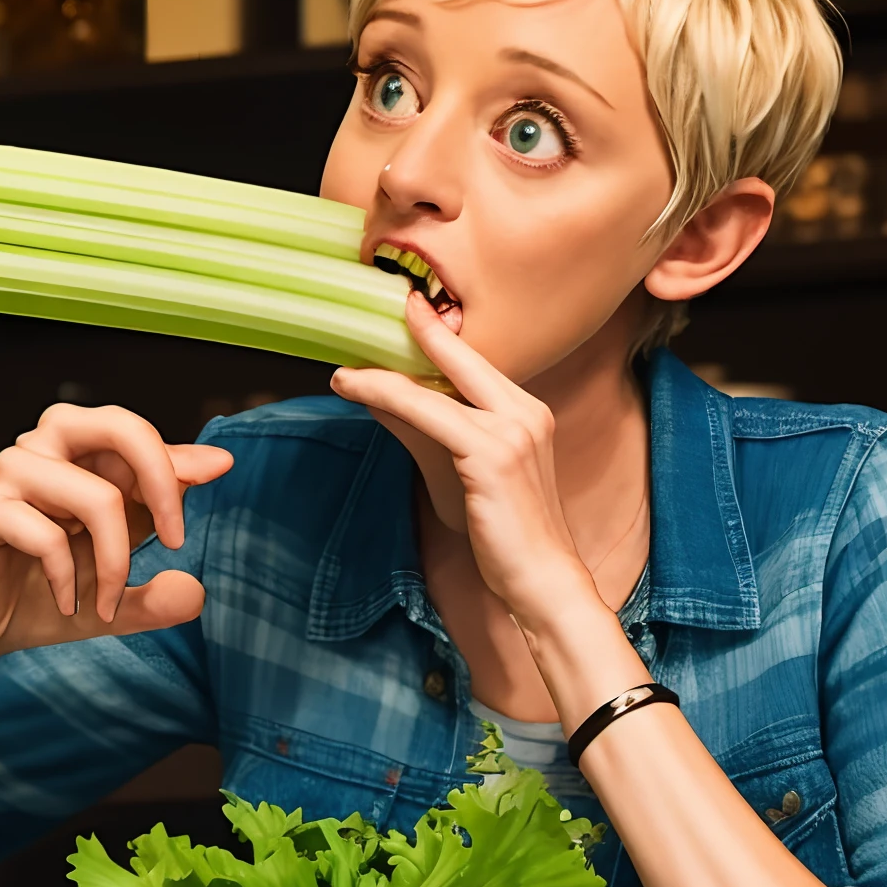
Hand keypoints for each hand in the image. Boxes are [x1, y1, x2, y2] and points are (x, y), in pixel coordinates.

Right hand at [0, 404, 232, 661]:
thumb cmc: (39, 595)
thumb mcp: (111, 596)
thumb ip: (155, 588)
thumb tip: (200, 589)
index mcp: (76, 455)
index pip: (136, 435)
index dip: (179, 459)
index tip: (220, 472)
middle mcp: (42, 450)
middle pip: (116, 426)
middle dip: (161, 479)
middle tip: (174, 539)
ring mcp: (7, 476)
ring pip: (95, 497)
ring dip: (113, 561)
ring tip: (102, 604)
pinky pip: (45, 534)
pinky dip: (66, 577)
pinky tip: (65, 604)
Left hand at [329, 292, 594, 630]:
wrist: (542, 579)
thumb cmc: (504, 533)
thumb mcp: (459, 472)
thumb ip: (426, 432)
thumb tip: (382, 402)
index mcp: (524, 410)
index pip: (474, 361)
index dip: (438, 334)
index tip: (408, 307)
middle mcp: (523, 410)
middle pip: (460, 357)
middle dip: (418, 329)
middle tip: (379, 307)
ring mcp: (511, 431)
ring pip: (434, 388)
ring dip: (382, 376)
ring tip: (343, 372)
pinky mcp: (492, 456)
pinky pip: (427, 415)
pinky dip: (387, 398)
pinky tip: (356, 390)